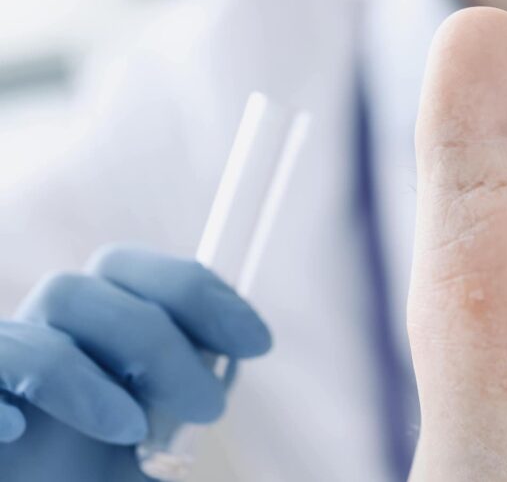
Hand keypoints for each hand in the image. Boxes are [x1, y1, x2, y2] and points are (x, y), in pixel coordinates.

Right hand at [0, 247, 270, 480]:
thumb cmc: (101, 477)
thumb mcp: (161, 433)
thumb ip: (194, 383)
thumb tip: (238, 348)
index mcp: (101, 322)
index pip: (142, 269)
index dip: (202, 293)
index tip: (258, 343)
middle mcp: (55, 326)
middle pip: (101, 277)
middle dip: (164, 336)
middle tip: (210, 407)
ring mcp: (11, 359)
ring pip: (54, 302)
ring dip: (99, 368)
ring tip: (132, 432)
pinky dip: (2, 393)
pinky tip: (20, 429)